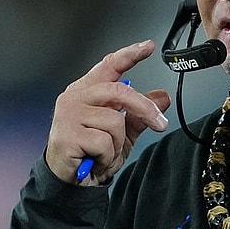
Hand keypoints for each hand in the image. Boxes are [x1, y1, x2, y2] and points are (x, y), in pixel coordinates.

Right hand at [45, 40, 170, 185]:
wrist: (70, 182)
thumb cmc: (92, 153)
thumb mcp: (123, 132)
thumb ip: (140, 114)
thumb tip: (163, 97)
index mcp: (88, 90)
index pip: (110, 65)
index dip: (130, 55)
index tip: (148, 46)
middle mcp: (76, 97)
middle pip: (120, 91)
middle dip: (145, 109)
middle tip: (160, 124)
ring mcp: (69, 114)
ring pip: (115, 121)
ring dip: (118, 143)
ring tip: (105, 152)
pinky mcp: (67, 134)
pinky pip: (105, 141)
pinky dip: (108, 156)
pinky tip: (96, 159)